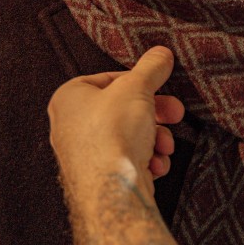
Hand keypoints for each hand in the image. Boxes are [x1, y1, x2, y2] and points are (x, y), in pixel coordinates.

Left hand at [48, 46, 184, 203]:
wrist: (111, 190)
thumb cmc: (112, 135)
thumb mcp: (137, 87)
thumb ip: (151, 67)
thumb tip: (161, 53)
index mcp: (69, 99)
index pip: (109, 79)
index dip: (139, 82)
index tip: (160, 85)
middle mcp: (70, 127)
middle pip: (123, 109)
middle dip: (155, 114)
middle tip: (174, 114)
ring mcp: (85, 155)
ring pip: (130, 136)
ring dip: (155, 139)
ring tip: (165, 146)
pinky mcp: (100, 178)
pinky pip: (128, 161)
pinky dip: (147, 160)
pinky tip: (156, 165)